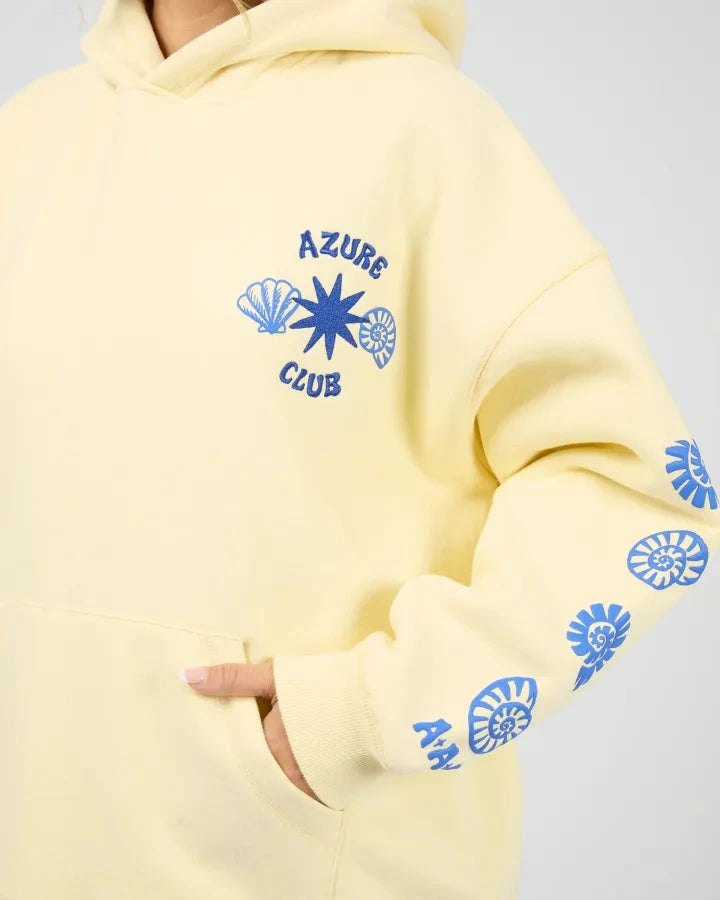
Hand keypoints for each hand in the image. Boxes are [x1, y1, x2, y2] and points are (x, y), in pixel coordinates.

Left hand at [179, 659, 327, 806]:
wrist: (381, 698)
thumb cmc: (324, 685)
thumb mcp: (275, 677)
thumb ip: (231, 679)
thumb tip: (185, 677)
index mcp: (269, 753)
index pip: (239, 761)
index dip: (234, 755)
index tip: (222, 755)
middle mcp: (288, 780)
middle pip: (259, 783)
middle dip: (251, 778)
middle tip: (240, 772)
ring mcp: (313, 792)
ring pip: (281, 796)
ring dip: (274, 787)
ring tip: (268, 777)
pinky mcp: (336, 796)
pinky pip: (306, 803)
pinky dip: (299, 794)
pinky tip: (296, 782)